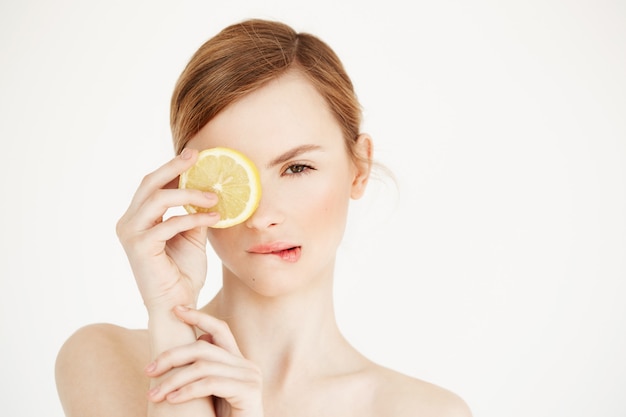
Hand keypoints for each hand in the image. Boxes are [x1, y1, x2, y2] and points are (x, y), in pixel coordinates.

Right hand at [116, 149, 220, 310]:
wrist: (177, 306)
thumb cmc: (183, 273)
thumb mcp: (191, 236)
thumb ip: (193, 213)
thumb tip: (209, 188)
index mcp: (138, 218)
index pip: (152, 184)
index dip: (172, 168)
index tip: (195, 155)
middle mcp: (128, 222)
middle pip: (149, 183)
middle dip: (174, 166)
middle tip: (197, 156)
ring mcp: (131, 233)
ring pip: (158, 198)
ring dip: (189, 193)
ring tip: (215, 196)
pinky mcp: (139, 246)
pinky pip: (170, 223)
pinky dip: (194, 218)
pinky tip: (213, 218)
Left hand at [145, 307, 263, 416]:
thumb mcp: (207, 393)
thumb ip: (200, 372)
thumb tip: (181, 350)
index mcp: (237, 362)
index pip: (219, 329)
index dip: (198, 316)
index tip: (175, 310)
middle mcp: (246, 365)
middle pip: (204, 346)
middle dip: (172, 355)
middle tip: (149, 370)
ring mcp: (250, 377)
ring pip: (203, 365)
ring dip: (173, 380)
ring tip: (155, 395)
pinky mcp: (248, 391)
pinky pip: (211, 383)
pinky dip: (187, 390)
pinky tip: (172, 400)